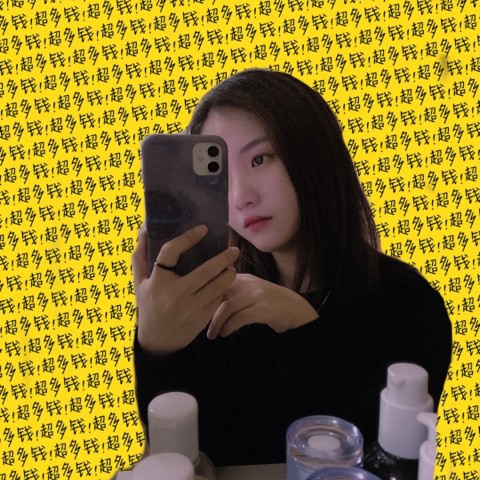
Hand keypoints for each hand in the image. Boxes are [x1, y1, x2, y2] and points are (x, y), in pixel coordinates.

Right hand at [132, 225, 238, 354]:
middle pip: (204, 271)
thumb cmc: (149, 306)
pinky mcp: (201, 319)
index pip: (170, 252)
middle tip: (233, 249)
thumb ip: (140, 257)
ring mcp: (189, 308)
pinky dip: (223, 289)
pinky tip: (225, 283)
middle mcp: (174, 294)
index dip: (187, 238)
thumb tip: (144, 229)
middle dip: (223, 258)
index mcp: (157, 281)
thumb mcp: (139, 283)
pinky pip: (217, 300)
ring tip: (232, 266)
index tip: (203, 229)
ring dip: (228, 274)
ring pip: (216, 286)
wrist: (157, 342)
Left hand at [206, 274, 318, 339]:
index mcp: (243, 278)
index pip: (216, 282)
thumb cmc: (269, 304)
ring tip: (212, 334)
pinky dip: (229, 327)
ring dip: (216, 323)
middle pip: (218, 293)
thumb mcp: (250, 294)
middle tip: (198, 323)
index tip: (194, 309)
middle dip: (205, 310)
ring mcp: (257, 295)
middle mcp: (249, 283)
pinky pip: (240, 317)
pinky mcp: (264, 308)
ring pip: (227, 307)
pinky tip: (225, 333)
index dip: (202, 296)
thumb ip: (232, 295)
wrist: (296, 310)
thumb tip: (207, 303)